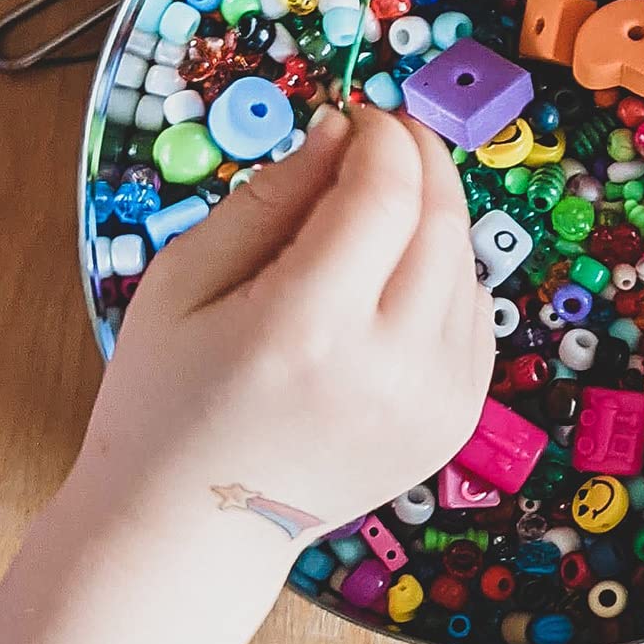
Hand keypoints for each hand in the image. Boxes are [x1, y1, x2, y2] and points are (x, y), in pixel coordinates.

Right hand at [73, 109, 492, 553]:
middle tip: (387, 138)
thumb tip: (342, 132)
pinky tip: (397, 276)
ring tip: (379, 212)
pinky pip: (475, 317)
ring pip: (468, 266)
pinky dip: (448, 276)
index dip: (383, 137)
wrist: (196, 526)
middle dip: (421, 161)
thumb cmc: (168, 399)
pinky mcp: (458, 423)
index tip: (360, 117)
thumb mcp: (185, 281)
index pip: (387, 194)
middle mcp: (390, 367)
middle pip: (441, 222)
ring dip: (435, 218)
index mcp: (309, 327)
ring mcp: (436, 402)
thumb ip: (270, 198)